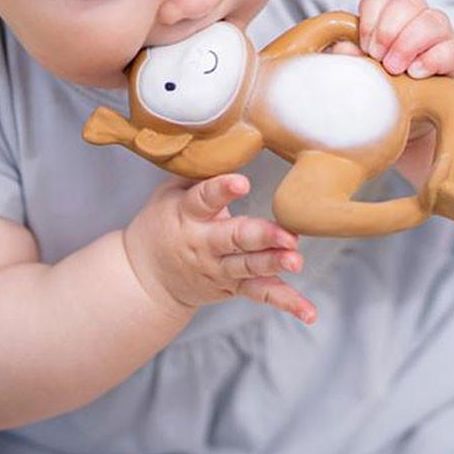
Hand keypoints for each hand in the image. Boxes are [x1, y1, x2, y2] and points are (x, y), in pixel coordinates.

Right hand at [124, 174, 316, 323]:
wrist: (144, 278)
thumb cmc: (162, 223)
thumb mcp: (168, 194)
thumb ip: (198, 174)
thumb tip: (228, 142)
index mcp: (187, 214)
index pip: (204, 199)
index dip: (222, 190)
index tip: (241, 182)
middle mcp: (204, 244)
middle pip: (234, 240)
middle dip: (262, 237)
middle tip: (287, 236)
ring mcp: (219, 269)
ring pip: (249, 268)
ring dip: (274, 264)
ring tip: (297, 260)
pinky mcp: (233, 287)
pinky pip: (261, 293)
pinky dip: (287, 302)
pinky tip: (309, 311)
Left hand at [328, 0, 453, 79]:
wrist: (411, 108)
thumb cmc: (383, 81)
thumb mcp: (363, 68)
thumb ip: (351, 56)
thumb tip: (343, 48)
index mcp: (391, 13)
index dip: (370, 17)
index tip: (364, 44)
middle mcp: (418, 16)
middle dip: (388, 28)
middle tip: (377, 56)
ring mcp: (441, 34)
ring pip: (433, 19)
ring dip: (408, 43)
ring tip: (393, 68)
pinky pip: (452, 49)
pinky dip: (430, 60)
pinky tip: (414, 73)